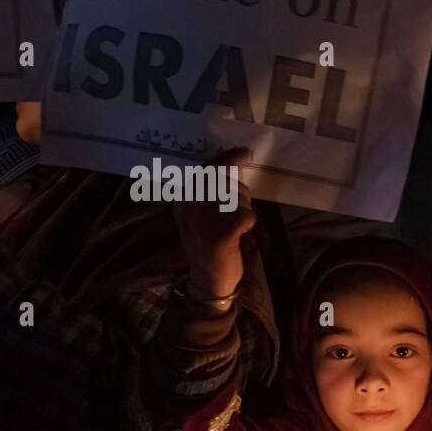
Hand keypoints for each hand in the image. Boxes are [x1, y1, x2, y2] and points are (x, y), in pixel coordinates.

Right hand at [170, 147, 255, 297]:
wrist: (209, 278)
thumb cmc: (210, 243)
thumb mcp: (201, 213)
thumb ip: (210, 191)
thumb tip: (232, 166)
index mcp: (183, 197)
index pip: (208, 169)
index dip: (229, 159)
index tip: (246, 153)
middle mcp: (189, 204)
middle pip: (229, 183)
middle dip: (240, 196)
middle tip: (235, 214)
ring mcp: (204, 217)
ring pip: (241, 199)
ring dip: (244, 212)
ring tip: (231, 228)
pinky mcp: (221, 232)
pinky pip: (247, 216)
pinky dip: (248, 225)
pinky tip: (236, 237)